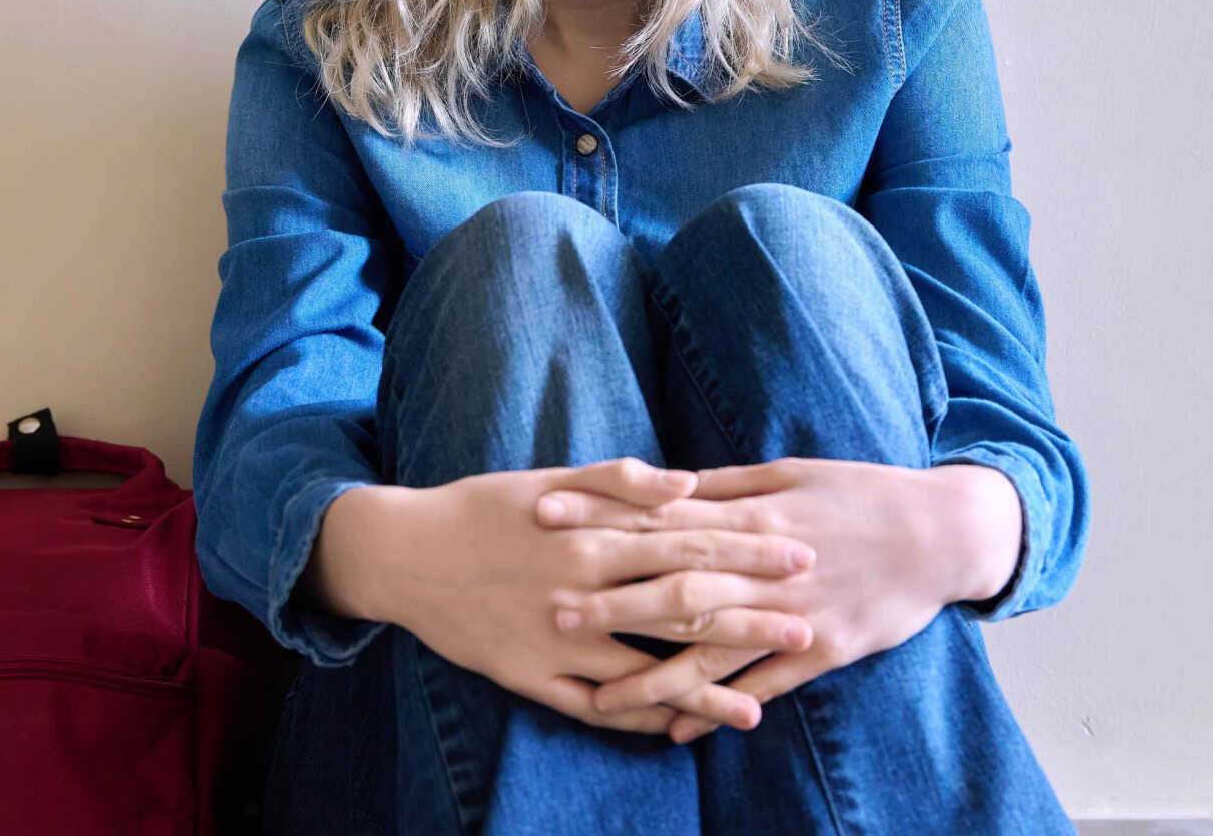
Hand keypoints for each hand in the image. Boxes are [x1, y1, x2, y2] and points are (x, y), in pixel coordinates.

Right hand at [323, 457, 819, 736]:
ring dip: (702, 689)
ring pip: (643, 672)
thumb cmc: (487, 508)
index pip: (690, 543)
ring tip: (758, 708)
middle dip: (748, 620)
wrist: (405, 553)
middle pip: (681, 609)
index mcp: (595, 535)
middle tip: (807, 629)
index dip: (749, 551)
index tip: (802, 555)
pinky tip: (676, 731)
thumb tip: (690, 484)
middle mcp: (584, 590)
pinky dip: (636, 720)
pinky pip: (592, 708)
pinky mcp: (530, 676)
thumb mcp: (553, 480)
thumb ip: (622, 482)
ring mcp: (558, 640)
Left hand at [536, 457, 1018, 742]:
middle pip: (676, 587)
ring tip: (599, 698)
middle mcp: (766, 566)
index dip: (601, 516)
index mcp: (753, 515)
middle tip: (552, 612)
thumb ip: (727, 484)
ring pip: (713, 649)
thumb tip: (666, 484)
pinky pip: (763, 684)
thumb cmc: (861, 493)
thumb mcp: (791, 472)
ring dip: (654, 675)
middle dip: (611, 601)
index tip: (545, 517)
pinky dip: (721, 707)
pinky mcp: (824, 649)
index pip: (661, 516)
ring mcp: (794, 612)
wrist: (941, 532)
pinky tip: (679, 730)